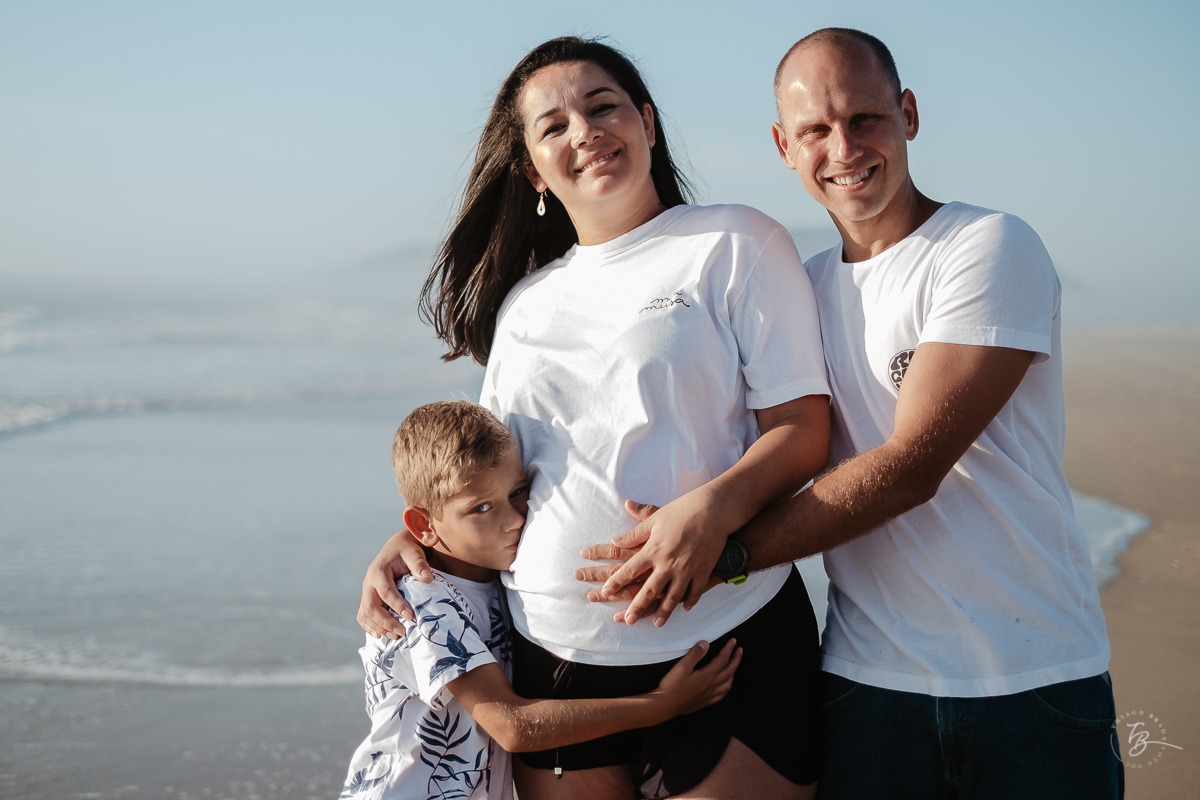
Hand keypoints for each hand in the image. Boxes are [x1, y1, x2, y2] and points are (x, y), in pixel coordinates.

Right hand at [356, 530, 431, 638]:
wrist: (397, 547)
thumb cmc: (407, 550)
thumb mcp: (414, 552)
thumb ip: (419, 564)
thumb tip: (427, 578)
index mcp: (378, 571)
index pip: (386, 592)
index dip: (397, 606)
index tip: (411, 617)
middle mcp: (368, 582)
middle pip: (371, 606)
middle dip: (386, 622)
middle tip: (403, 632)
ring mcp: (366, 591)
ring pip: (365, 614)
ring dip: (378, 627)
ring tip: (396, 636)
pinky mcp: (367, 597)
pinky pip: (363, 615)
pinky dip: (370, 626)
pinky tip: (381, 635)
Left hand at [580, 497, 727, 626]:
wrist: (714, 510)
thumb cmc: (682, 510)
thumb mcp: (655, 518)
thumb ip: (635, 533)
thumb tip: (614, 540)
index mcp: (653, 549)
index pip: (629, 569)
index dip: (616, 582)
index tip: (605, 592)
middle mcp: (667, 563)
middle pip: (649, 589)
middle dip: (637, 606)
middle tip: (628, 620)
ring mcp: (686, 570)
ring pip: (672, 596)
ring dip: (664, 611)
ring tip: (657, 624)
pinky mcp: (702, 571)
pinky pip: (695, 591)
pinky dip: (690, 601)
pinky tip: (685, 609)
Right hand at [652, 639, 741, 716]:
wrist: (665, 706)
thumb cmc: (672, 686)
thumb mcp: (681, 667)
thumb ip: (695, 654)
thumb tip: (706, 643)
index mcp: (707, 676)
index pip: (723, 660)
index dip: (729, 649)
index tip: (733, 641)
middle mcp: (711, 686)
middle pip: (729, 671)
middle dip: (736, 659)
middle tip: (740, 650)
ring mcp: (709, 695)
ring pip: (728, 684)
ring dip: (733, 673)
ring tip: (734, 665)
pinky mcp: (705, 702)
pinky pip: (721, 695)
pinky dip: (726, 688)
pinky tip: (724, 686)